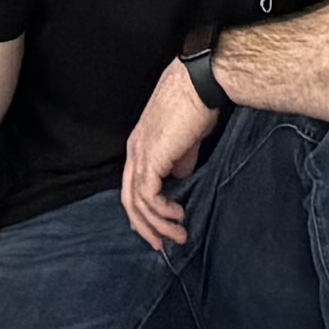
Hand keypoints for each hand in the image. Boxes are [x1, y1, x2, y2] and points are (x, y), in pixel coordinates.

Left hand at [119, 54, 221, 245]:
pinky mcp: (151, 158)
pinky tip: (178, 214)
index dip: (143, 210)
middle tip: (161, 244)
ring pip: (138, 203)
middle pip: (129, 200)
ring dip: (158, 225)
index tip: (158, 228)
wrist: (200, 83)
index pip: (133, 186)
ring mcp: (140, 155)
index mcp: (139, 145)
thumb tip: (180, 176)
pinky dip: (161, 212)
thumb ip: (180, 159)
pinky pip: (148, 196)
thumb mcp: (186, 139)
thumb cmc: (197, 104)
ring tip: (179, 234)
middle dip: (145, 226)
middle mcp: (134, 151)